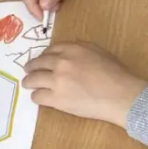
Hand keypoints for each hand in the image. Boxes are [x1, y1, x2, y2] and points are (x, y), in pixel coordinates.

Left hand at [22, 43, 146, 126]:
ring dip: (29, 81)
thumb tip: (67, 52)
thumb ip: (80, 49)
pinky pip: (38, 96)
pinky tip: (38, 97)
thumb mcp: (99, 51)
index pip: (50, 50)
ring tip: (28, 84)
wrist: (120, 95)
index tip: (42, 60)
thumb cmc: (115, 74)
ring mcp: (57, 81)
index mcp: (72, 49)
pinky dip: (36, 96)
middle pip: (37, 63)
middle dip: (31, 67)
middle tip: (28, 71)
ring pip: (33, 79)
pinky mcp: (56, 99)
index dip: (44, 56)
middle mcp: (61, 62)